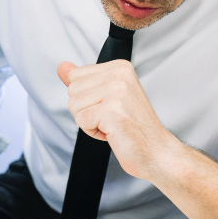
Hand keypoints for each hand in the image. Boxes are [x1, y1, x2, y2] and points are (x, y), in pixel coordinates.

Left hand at [58, 60, 176, 181]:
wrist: (156, 151)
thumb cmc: (133, 127)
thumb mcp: (106, 97)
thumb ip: (83, 81)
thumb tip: (62, 67)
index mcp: (119, 67)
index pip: (75, 76)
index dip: (86, 98)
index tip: (108, 107)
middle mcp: (119, 74)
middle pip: (72, 90)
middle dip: (85, 110)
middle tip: (111, 118)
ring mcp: (117, 91)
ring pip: (74, 105)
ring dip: (89, 122)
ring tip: (112, 125)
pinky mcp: (112, 110)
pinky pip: (81, 120)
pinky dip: (93, 132)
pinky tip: (112, 132)